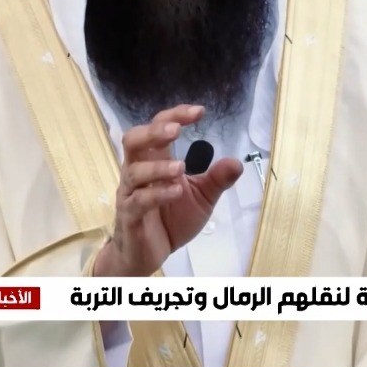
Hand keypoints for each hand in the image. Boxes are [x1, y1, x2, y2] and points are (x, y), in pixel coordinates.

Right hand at [94, 105, 242, 277]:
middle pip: (133, 140)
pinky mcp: (130, 216)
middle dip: (153, 131)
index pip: (159, 129)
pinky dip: (157, 194)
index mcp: (155, 161)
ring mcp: (130, 194)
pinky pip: (138, 201)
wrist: (149, 255)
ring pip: (133, 171)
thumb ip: (216, 180)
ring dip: (158, 167)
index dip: (176, 116)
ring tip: (181, 168)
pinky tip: (176, 192)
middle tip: (176, 130)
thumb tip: (237, 162)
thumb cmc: (171, 220)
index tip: (199, 111)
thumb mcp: (201, 198)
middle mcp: (138, 172)